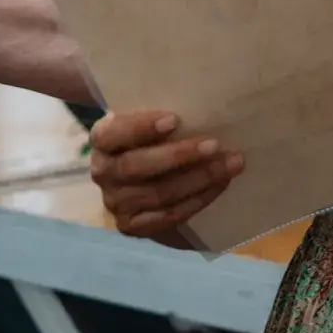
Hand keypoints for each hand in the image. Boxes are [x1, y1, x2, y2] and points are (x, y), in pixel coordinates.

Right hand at [88, 109, 243, 241]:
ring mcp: (115, 203)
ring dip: (199, 179)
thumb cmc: (147, 135)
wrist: (134, 175)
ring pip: (158, 194)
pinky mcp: (131, 226)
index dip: (142, 127)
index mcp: (101, 139)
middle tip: (214, 144)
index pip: (115, 133)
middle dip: (179, 156)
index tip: (175, 119)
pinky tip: (220, 185)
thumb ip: (160, 113)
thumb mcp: (144, 119)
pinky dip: (198, 200)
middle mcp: (102, 172)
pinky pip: (168, 217)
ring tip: (230, 164)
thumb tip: (203, 105)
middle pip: (137, 167)